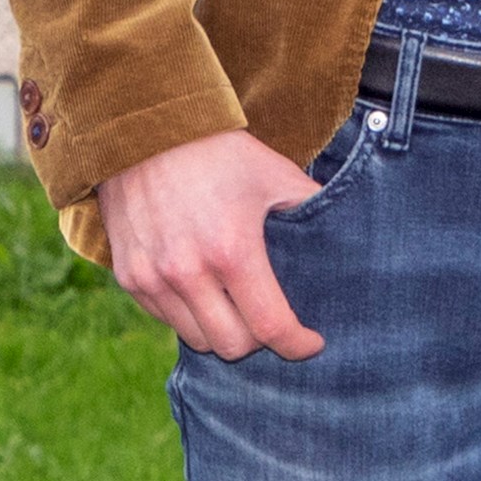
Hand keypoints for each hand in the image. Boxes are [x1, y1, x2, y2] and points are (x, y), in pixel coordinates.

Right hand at [98, 127, 327, 359]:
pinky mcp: (129, 278)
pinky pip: (167, 319)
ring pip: (197, 338)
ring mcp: (152, 279)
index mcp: (232, 251)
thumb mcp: (277, 175)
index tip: (312, 343)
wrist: (146, 134)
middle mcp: (187, 273)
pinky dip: (192, 317)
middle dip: (261, 341)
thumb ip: (314, 209)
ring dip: (224, 331)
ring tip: (243, 308)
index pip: (270, 327)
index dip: (297, 344)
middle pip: (232, 346)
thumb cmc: (220, 154)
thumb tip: (351, 235)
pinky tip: (209, 293)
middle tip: (276, 320)